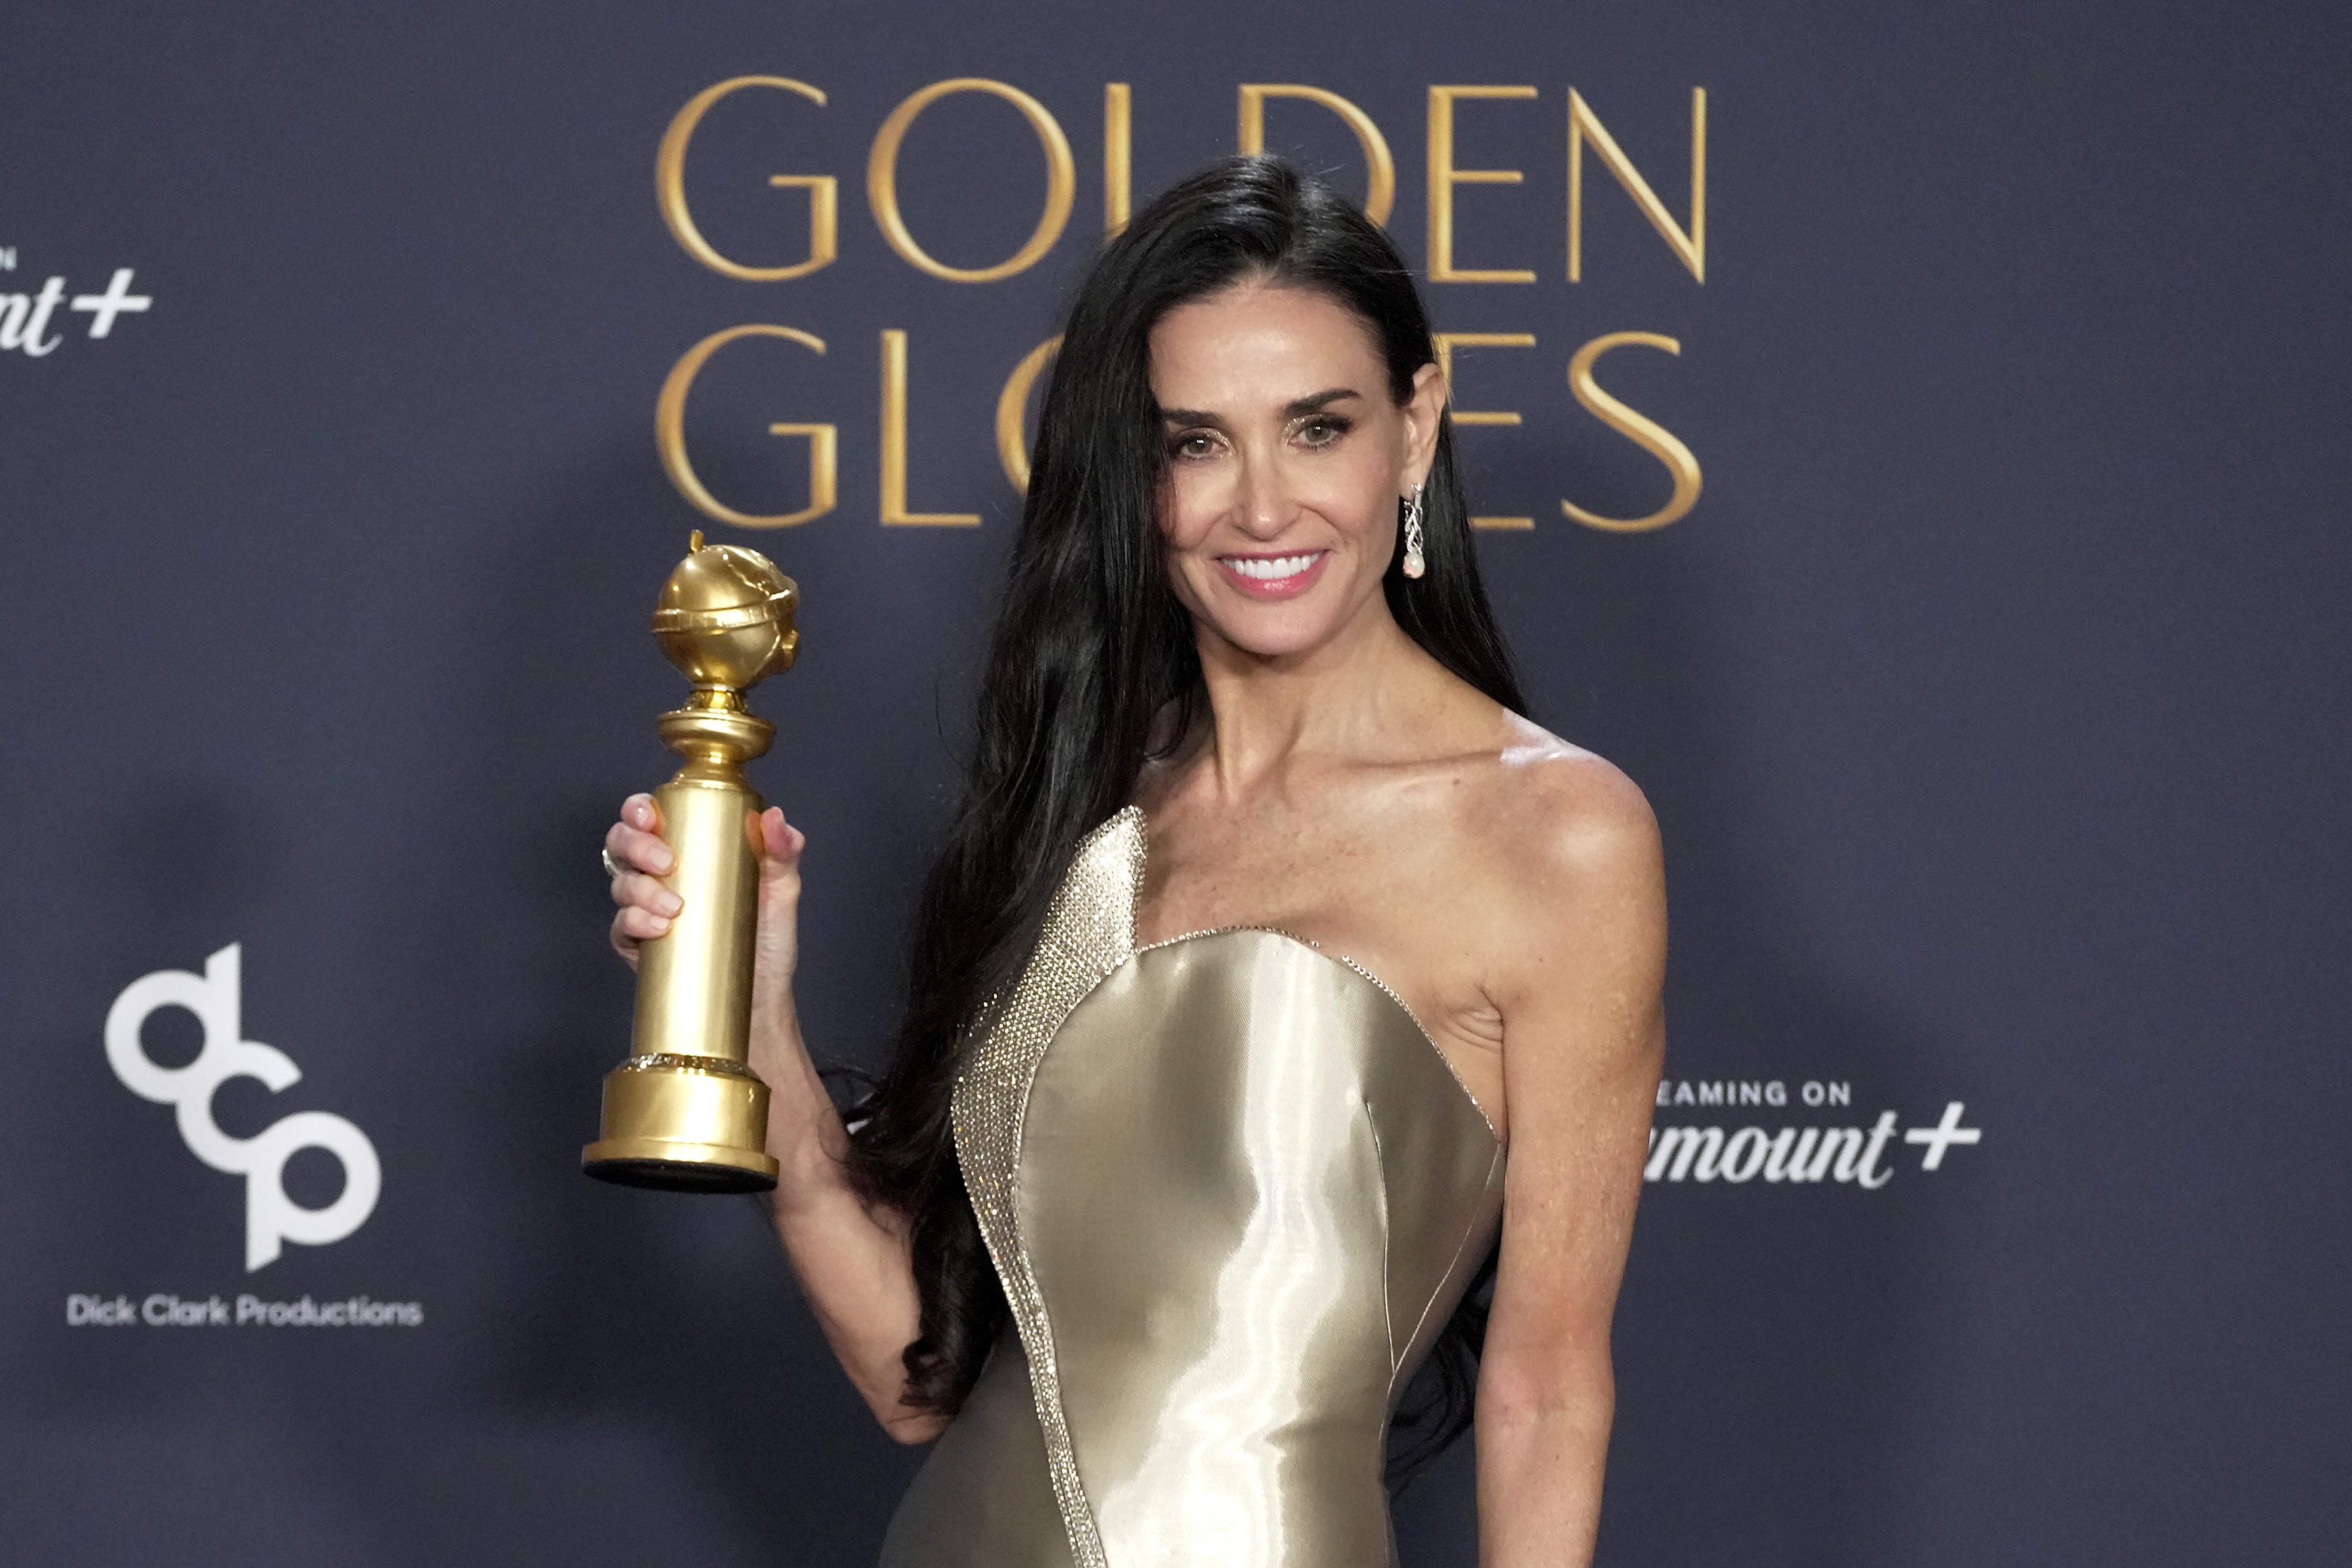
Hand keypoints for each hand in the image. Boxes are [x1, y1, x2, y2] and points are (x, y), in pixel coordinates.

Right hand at [604, 796, 809, 993]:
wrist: (763, 990)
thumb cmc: (768, 933)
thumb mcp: (782, 886)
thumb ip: (784, 848)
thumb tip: (774, 817)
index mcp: (685, 847)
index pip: (648, 816)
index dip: (638, 809)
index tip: (650, 817)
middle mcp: (658, 874)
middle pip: (623, 843)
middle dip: (637, 845)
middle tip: (668, 863)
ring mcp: (645, 908)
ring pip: (622, 884)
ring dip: (640, 889)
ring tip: (675, 907)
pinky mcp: (639, 945)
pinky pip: (622, 928)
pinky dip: (635, 922)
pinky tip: (659, 927)